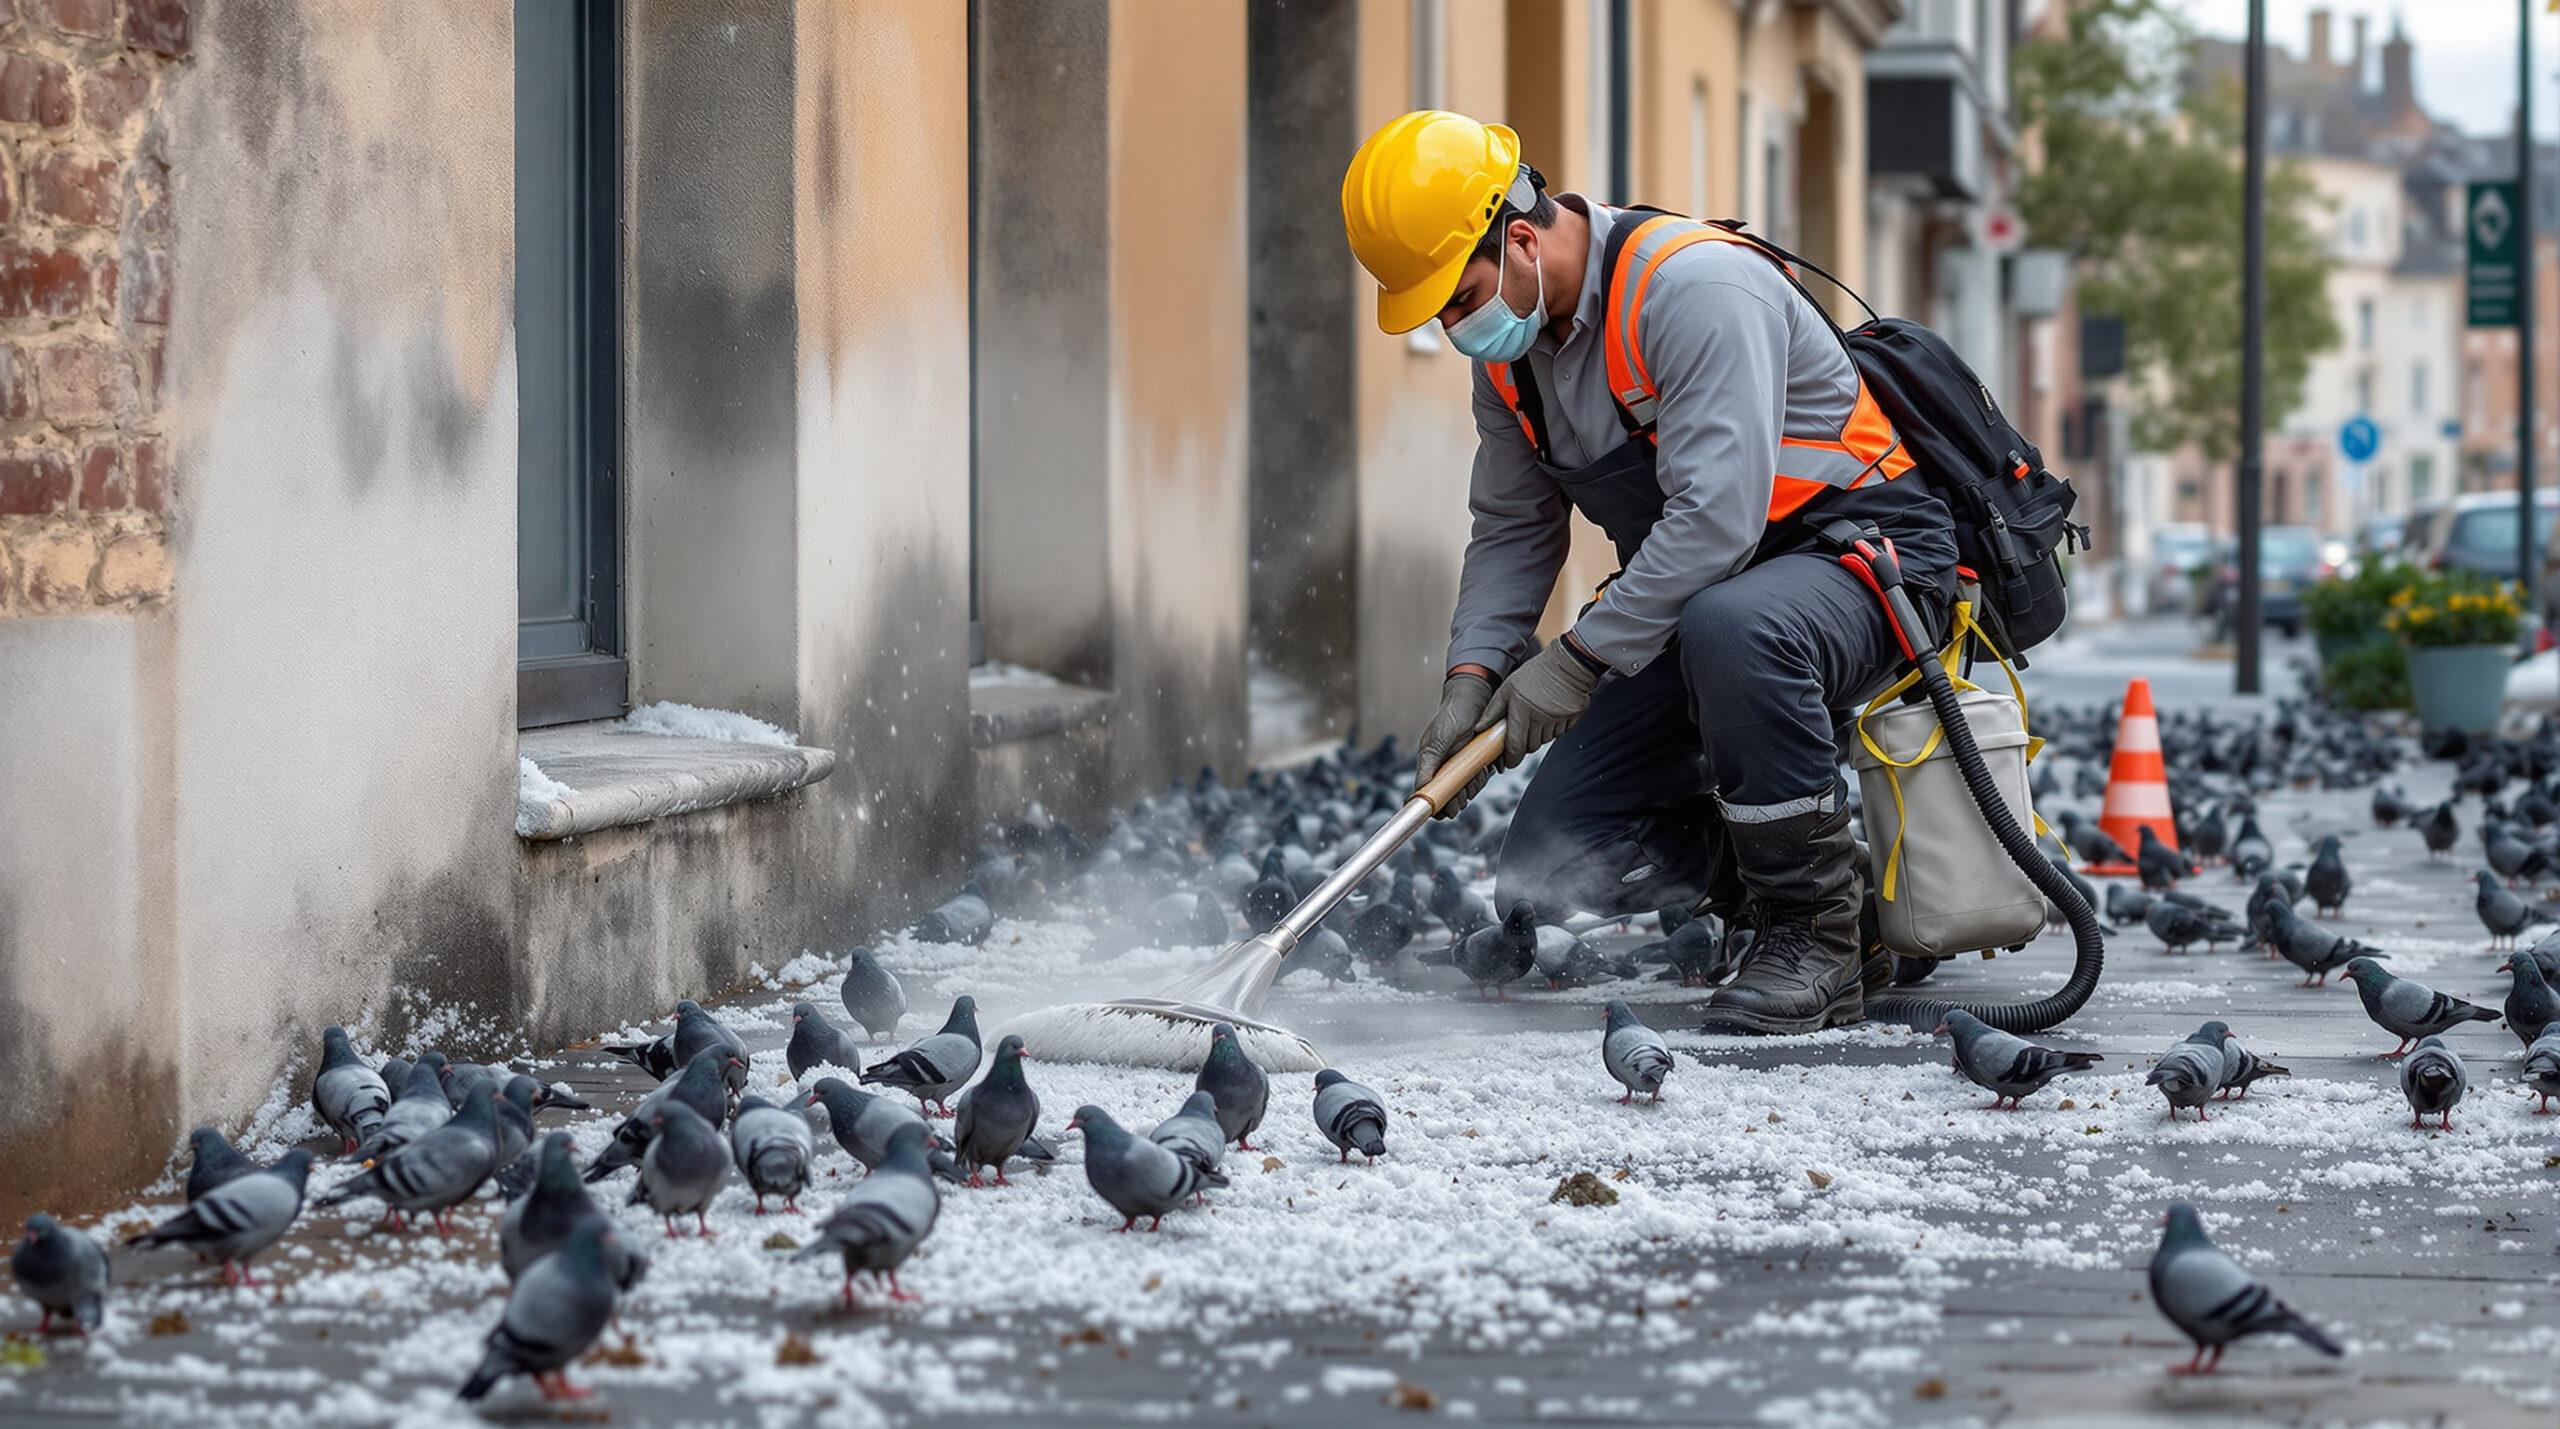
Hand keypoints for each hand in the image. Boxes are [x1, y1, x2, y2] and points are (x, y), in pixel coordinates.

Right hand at [1413, 671, 1494, 815]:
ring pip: (1466, 791)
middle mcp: (1445, 769)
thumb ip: (1429, 766)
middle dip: (1457, 800)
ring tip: (1475, 774)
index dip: (1437, 806)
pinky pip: (1479, 781)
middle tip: (1462, 796)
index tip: (1444, 811)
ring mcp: (1462, 767)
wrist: (1473, 700)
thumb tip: (1420, 789)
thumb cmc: (1450, 717)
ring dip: (1471, 788)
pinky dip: (1481, 779)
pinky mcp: (1477, 763)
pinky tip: (1483, 769)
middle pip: (1450, 798)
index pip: (1430, 794)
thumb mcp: (1436, 742)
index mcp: (1431, 766)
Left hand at [1478, 637, 1601, 767]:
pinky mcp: (1573, 719)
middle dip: (1524, 743)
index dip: (1511, 758)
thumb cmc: (1537, 673)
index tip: (1508, 761)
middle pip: (1531, 746)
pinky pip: (1560, 732)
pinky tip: (1552, 712)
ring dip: (1540, 735)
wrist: (1568, 662)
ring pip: (1545, 740)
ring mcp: (1558, 719)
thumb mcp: (1509, 687)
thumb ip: (1494, 709)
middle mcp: (1541, 718)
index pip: (1515, 746)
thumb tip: (1480, 728)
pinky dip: (1554, 728)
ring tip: (1539, 715)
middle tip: (1523, 729)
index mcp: (1522, 710)